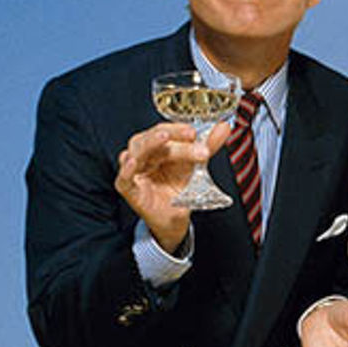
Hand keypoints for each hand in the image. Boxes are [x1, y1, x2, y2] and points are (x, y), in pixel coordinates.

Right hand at [114, 119, 230, 251]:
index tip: (195, 131)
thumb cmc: (179, 190)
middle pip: (153, 139)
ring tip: (164, 139)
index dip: (178, 129)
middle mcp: (144, 155)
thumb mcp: (196, 167)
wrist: (175, 219)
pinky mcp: (128, 189)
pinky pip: (123, 178)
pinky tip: (133, 162)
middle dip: (173, 136)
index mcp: (159, 147)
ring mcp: (135, 171)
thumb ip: (208, 146)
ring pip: (137, 151)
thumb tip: (224, 126)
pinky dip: (126, 170)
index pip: (165, 130)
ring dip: (151, 143)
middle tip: (191, 136)